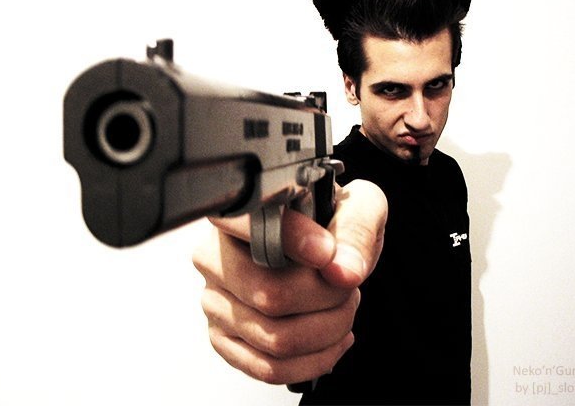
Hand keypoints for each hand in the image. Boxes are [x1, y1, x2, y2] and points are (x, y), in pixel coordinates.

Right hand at [192, 179, 386, 384]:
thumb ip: (355, 229)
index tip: (328, 252)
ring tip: (341, 309)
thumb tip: (341, 272)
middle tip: (347, 286)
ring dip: (327, 331)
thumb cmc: (334, 225)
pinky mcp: (224, 339)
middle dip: (327, 299)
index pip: (244, 224)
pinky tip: (332, 339)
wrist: (326, 252)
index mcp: (238, 214)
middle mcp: (215, 256)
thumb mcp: (359, 207)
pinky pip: (268, 368)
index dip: (291, 240)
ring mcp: (215, 301)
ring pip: (275, 338)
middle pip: (271, 295)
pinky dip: (314, 360)